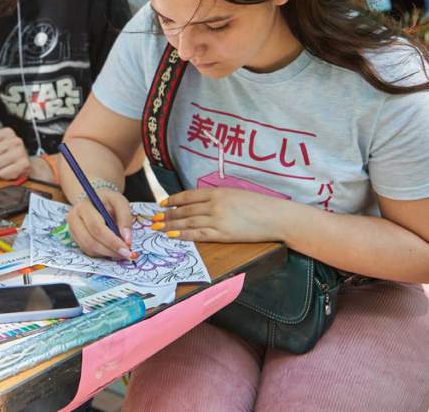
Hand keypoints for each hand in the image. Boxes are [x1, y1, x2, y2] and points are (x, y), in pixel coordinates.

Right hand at [67, 188, 133, 259]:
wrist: (95, 200)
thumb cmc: (108, 201)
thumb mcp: (119, 202)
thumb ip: (125, 218)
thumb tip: (126, 239)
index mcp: (83, 206)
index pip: (96, 228)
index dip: (112, 241)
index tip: (127, 249)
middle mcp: (73, 218)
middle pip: (90, 241)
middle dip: (110, 250)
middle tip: (126, 254)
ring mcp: (72, 230)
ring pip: (88, 248)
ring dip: (106, 253)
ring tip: (120, 251)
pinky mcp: (75, 238)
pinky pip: (88, 251)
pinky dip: (101, 253)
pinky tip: (111, 248)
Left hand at [157, 188, 285, 242]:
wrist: (276, 216)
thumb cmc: (260, 205)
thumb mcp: (236, 194)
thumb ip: (219, 197)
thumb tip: (202, 203)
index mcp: (218, 192)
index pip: (188, 195)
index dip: (173, 200)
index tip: (162, 204)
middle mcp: (214, 204)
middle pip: (184, 209)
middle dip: (166, 215)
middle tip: (152, 219)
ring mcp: (217, 219)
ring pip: (187, 221)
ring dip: (170, 225)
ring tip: (157, 228)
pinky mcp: (223, 234)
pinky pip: (198, 234)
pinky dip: (183, 234)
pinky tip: (172, 235)